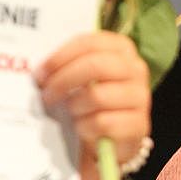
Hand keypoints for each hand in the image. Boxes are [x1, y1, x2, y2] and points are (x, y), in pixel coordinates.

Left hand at [35, 31, 150, 164]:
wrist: (112, 136)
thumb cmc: (91, 101)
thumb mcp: (82, 77)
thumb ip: (67, 66)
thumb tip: (40, 70)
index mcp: (121, 49)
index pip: (89, 43)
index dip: (60, 57)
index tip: (41, 73)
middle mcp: (136, 69)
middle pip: (95, 66)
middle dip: (64, 80)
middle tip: (47, 94)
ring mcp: (140, 97)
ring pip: (97, 96)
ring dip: (74, 107)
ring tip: (70, 113)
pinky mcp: (138, 124)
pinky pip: (102, 123)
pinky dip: (85, 127)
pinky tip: (83, 128)